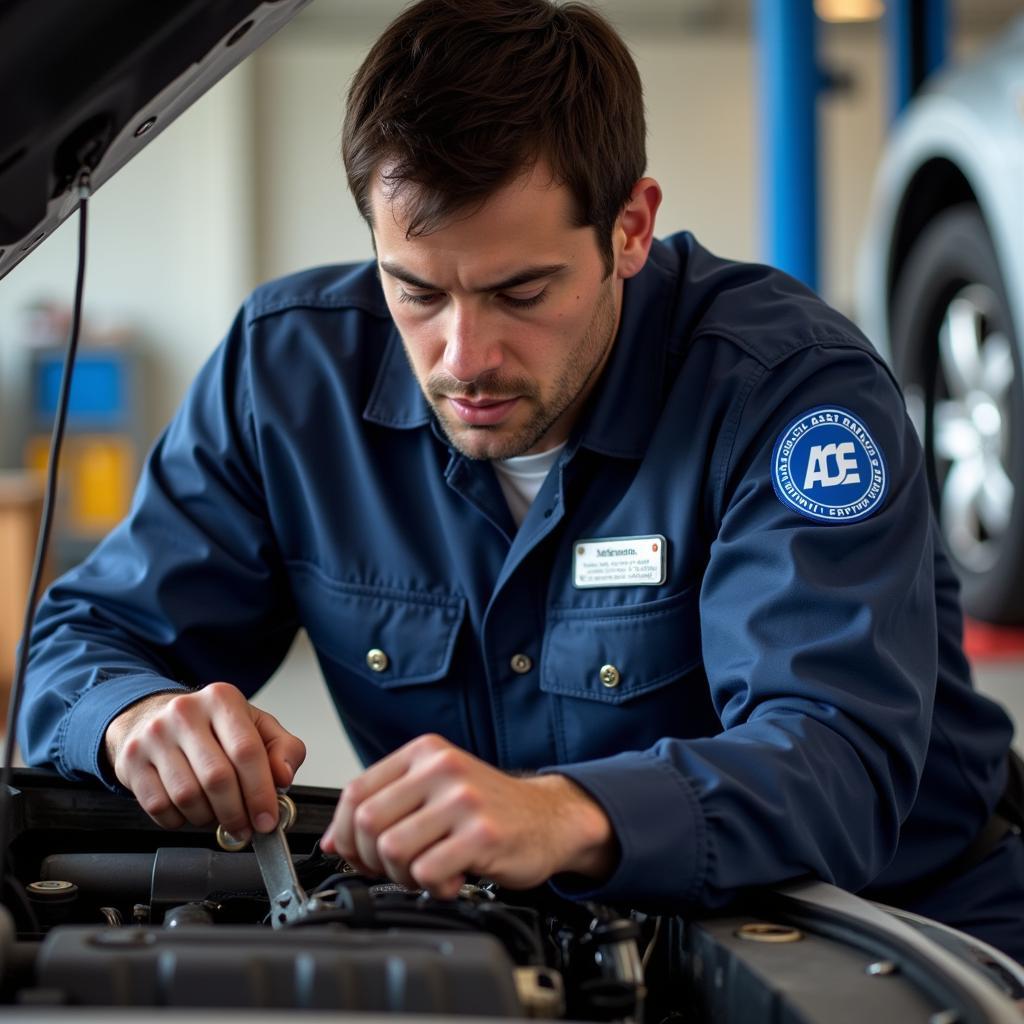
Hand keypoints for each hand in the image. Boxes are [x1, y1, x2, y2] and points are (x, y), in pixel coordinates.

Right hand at [104, 682, 305, 839]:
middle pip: (217, 778)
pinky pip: (159, 807)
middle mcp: (185, 712)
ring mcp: (154, 736)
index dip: (261, 792)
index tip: (268, 819)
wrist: (153, 717)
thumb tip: (284, 777)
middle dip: (237, 813)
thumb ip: (283, 749)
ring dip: (209, 818)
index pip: (247, 751)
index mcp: (221, 699)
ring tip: (219, 816)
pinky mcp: (131, 761)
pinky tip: (192, 811)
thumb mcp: (256, 726)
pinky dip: (181, 820)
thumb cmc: (211, 726)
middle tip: (246, 828)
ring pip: (187, 796)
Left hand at [320, 733, 617, 898]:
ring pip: (392, 848)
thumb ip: (387, 806)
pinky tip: (451, 878)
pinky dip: (432, 887)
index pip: (356, 791)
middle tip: (395, 869)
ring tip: (426, 872)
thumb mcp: (435, 790)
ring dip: (402, 876)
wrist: (550, 818)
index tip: (357, 854)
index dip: (345, 834)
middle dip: (371, 859)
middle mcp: (442, 768)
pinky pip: (426, 871)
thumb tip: (333, 843)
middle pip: (368, 822)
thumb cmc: (488, 808)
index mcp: (425, 752)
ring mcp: (463, 799)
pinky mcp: (482, 834)